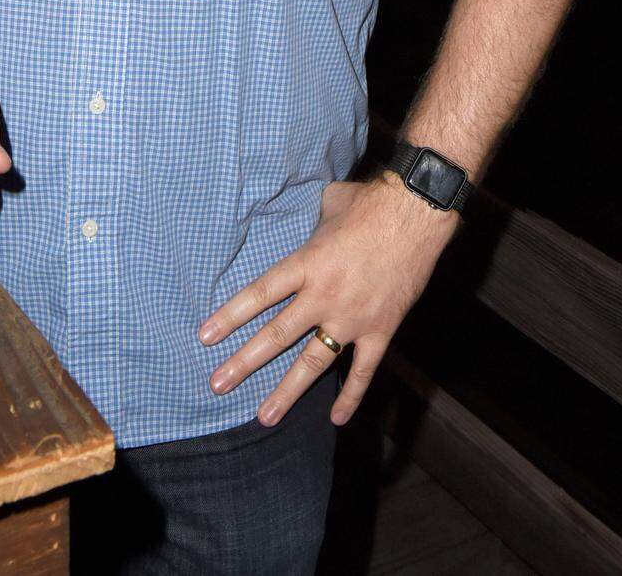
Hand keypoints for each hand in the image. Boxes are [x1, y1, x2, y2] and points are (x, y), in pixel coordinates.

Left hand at [197, 175, 456, 427]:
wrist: (416, 214)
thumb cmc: (370, 204)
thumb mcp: (329, 205)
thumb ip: (313, 223)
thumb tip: (310, 220)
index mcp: (307, 263)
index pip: (260, 294)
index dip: (230, 316)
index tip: (205, 338)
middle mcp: (324, 296)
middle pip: (277, 335)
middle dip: (245, 362)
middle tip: (217, 385)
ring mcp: (353, 318)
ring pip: (313, 362)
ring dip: (288, 391)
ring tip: (265, 416)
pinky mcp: (381, 330)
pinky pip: (363, 371)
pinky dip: (351, 396)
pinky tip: (336, 419)